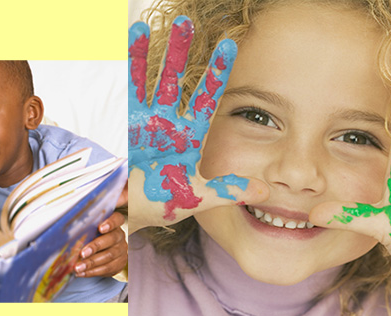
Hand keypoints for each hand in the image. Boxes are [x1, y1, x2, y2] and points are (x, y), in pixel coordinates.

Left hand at [75, 186, 127, 277]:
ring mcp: (121, 251)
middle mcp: (120, 236)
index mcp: (114, 223)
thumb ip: (85, 221)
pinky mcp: (119, 264)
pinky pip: (107, 269)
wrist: (106, 252)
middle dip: (96, 246)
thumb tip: (65, 215)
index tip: (100, 227)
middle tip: (82, 253)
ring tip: (78, 267)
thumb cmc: (93, 235)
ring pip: (109, 256)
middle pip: (111, 240)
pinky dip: (93, 272)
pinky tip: (82, 273)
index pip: (117, 219)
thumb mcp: (90, 226)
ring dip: (92, 263)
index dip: (110, 223)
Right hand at [127, 17, 266, 228]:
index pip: (207, 100)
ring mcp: (147, 122)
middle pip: (179, 81)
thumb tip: (265, 192)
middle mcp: (170, 124)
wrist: (125, 218)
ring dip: (159, 52)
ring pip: (155, 79)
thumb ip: (228, 191)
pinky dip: (133, 64)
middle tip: (187, 22)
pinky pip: (131, 89)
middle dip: (183, 53)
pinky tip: (135, 37)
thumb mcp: (198, 199)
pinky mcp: (127, 125)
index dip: (216, 73)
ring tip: (162, 24)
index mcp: (191, 139)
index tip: (230, 45)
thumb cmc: (161, 208)